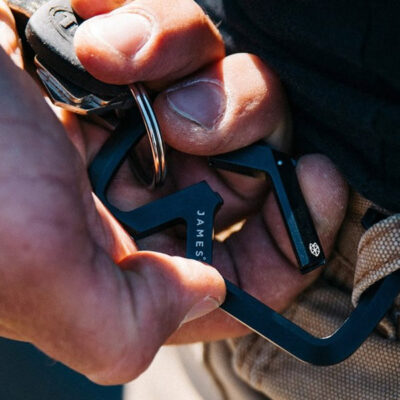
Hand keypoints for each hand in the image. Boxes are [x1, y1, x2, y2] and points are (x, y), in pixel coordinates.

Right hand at [73, 1, 347, 345]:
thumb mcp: (32, 274)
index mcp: (115, 257)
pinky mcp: (118, 59)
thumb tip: (202, 295)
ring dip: (205, 80)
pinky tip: (99, 37)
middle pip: (251, 170)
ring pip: (231, 94)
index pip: (235, 270)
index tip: (320, 190)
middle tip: (193, 120)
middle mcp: (129, 191)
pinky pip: (186, 38)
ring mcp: (127, 119)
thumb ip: (118, 323)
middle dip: (254, 137)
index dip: (291, 243)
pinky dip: (159, 28)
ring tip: (125, 72)